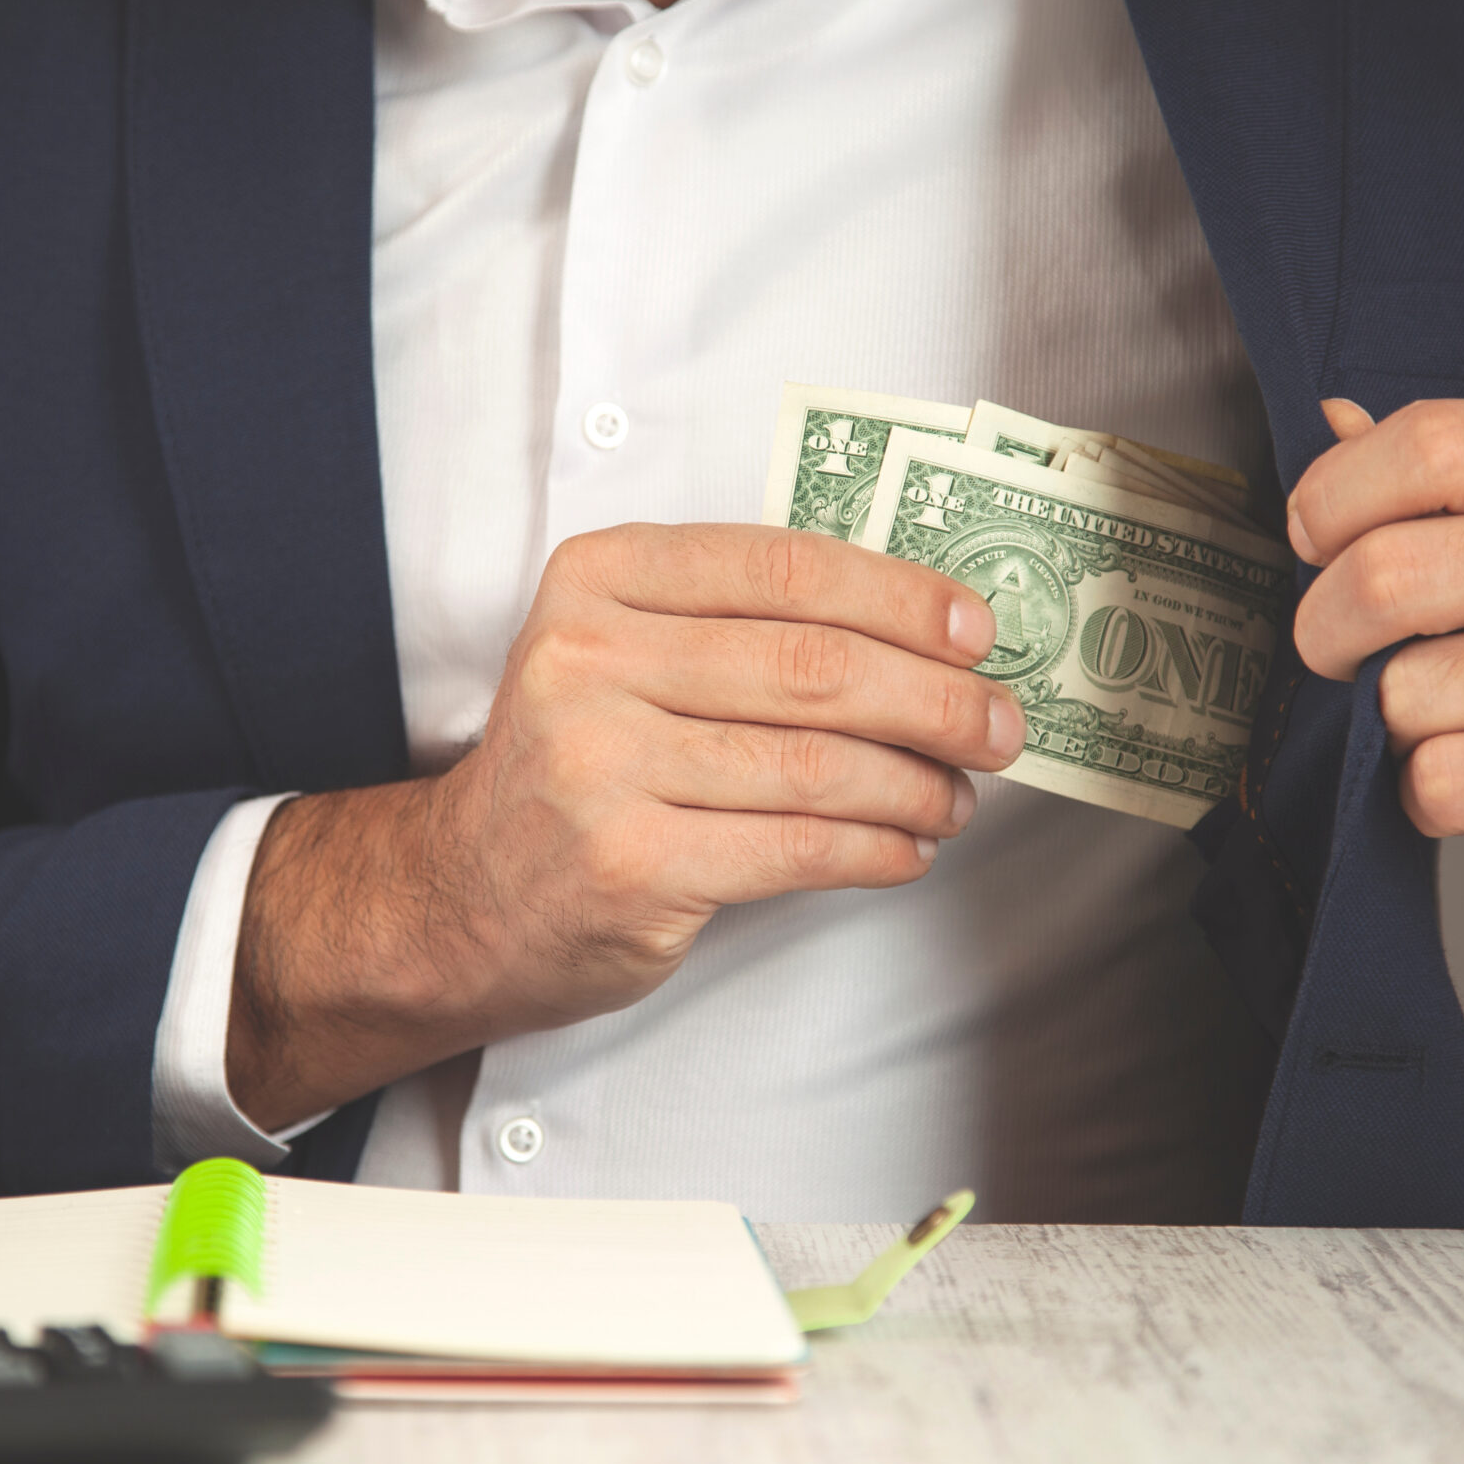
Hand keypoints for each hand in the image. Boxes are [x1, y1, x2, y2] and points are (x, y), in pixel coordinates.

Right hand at [229, 524, 1024, 1128]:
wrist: (463, 895)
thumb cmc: (578, 765)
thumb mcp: (621, 654)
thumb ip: (738, 626)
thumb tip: (928, 637)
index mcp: (596, 581)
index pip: (781, 568)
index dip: (899, 596)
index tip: (976, 629)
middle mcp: (588, 663)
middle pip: (813, 667)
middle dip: (936, 698)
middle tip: (1000, 724)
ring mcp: (603, 768)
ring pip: (816, 765)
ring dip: (918, 783)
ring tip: (960, 795)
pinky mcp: (633, 866)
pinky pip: (798, 849)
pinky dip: (878, 849)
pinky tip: (910, 849)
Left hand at [1286, 398, 1463, 924]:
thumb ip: (1417, 474)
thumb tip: (1330, 421)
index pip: (1429, 443)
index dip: (1332, 498)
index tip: (1317, 542)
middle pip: (1387, 574)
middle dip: (1325, 629)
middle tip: (1342, 651)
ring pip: (1403, 693)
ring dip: (1386, 722)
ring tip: (1443, 713)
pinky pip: (1438, 780)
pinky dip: (1421, 792)